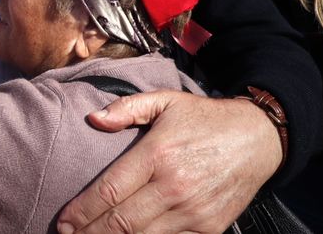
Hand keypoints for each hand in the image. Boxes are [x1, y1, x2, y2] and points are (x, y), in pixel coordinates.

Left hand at [57, 91, 281, 233]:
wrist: (259, 139)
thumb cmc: (207, 119)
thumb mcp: (167, 101)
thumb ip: (128, 108)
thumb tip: (94, 118)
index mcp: (158, 154)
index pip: (110, 190)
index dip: (82, 210)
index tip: (63, 221)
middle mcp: (174, 186)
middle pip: (121, 223)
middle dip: (89, 233)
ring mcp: (193, 211)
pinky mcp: (209, 228)